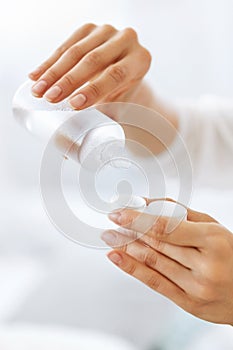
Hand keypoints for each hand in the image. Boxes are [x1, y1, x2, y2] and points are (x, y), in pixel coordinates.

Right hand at [29, 23, 150, 108]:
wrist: (122, 73)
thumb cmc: (122, 92)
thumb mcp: (122, 103)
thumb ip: (108, 115)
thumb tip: (87, 134)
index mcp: (140, 60)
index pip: (115, 74)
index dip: (93, 90)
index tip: (73, 105)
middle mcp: (126, 40)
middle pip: (93, 61)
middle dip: (68, 81)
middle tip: (51, 98)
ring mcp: (106, 31)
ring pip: (75, 51)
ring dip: (53, 73)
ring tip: (38, 91)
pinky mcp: (88, 29)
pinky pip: (64, 46)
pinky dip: (49, 63)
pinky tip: (36, 76)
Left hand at [102, 202, 232, 324]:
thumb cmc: (230, 253)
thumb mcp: (212, 227)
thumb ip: (181, 213)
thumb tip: (147, 203)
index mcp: (213, 241)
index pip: (167, 228)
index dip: (139, 219)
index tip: (120, 213)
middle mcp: (204, 266)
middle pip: (158, 245)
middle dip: (130, 231)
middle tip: (111, 223)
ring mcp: (196, 287)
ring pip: (153, 263)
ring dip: (127, 248)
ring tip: (110, 237)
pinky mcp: (189, 303)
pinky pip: (155, 283)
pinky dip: (132, 269)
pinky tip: (117, 258)